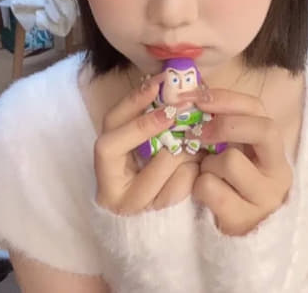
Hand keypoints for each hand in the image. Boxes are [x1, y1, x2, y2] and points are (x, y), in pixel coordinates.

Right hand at [94, 73, 201, 213]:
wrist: (162, 224)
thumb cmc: (156, 172)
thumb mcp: (150, 145)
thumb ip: (154, 119)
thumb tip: (169, 84)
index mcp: (107, 157)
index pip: (110, 122)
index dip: (132, 101)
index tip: (157, 84)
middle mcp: (109, 183)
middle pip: (114, 146)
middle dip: (146, 125)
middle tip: (176, 110)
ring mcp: (130, 203)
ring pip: (155, 166)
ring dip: (181, 150)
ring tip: (197, 140)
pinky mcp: (153, 216)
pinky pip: (178, 188)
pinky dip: (192, 172)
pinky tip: (199, 164)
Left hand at [179, 88, 292, 235]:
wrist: (238, 238)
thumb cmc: (229, 184)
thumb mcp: (231, 151)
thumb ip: (220, 126)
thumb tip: (191, 94)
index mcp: (273, 146)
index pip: (257, 108)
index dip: (226, 98)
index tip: (197, 97)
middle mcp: (278, 169)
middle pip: (263, 129)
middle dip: (225, 126)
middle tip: (198, 132)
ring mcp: (267, 196)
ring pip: (231, 161)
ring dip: (208, 165)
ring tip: (208, 175)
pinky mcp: (247, 219)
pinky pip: (212, 188)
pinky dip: (199, 187)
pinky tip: (204, 195)